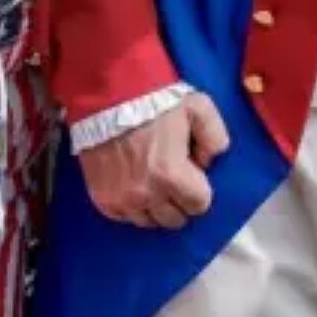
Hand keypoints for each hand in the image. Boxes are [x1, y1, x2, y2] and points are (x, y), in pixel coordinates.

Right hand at [78, 92, 229, 228]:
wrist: (108, 95)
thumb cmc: (155, 101)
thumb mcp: (198, 108)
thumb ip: (216, 137)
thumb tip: (209, 161)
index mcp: (172, 175)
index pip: (199, 205)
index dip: (200, 190)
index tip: (194, 176)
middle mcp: (146, 193)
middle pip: (174, 219)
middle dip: (180, 201)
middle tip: (176, 181)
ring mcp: (121, 198)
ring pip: (149, 222)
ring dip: (156, 207)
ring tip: (155, 185)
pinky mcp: (101, 197)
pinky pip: (123, 217)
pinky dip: (132, 208)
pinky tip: (135, 188)